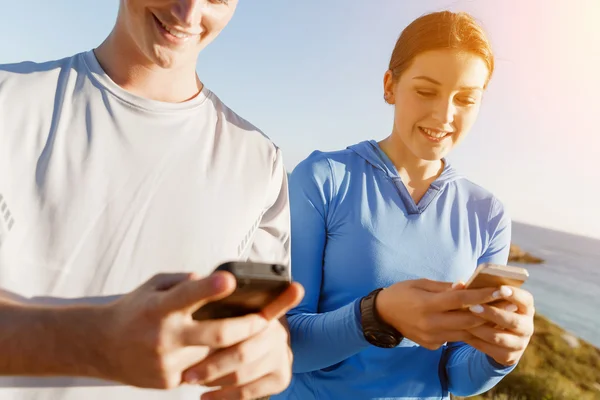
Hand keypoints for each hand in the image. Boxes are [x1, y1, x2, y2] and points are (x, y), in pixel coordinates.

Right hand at [100, 271, 301, 389]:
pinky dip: (210, 361)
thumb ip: (184, 282)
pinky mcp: (167, 382)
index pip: (187, 294)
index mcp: (159, 307)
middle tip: (266, 320)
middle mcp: (163, 336)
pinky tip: (212, 354)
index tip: (230, 280)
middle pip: (216, 334)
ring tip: (244, 336)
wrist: (100, 346)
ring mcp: (165, 363)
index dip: (209, 288)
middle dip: (247, 327)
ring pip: (214, 355)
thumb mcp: (155, 286)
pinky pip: (201, 371)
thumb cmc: (135, 310)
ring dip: (230, 347)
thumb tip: (214, 281)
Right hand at [376, 279, 502, 349]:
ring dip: (485, 324)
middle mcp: (430, 323)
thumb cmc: (402, 293)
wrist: (383, 315)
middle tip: (511, 303)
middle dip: (492, 311)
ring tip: (502, 314)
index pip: (460, 300)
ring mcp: (432, 336)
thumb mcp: (420, 283)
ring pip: (466, 332)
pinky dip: (469, 331)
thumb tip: (466, 286)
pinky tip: (482, 324)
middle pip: (468, 319)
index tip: (501, 289)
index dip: (482, 295)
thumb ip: (444, 287)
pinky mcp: (432, 345)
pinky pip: (456, 338)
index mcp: (427, 304)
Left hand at [465, 286, 534, 365]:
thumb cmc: (491, 309)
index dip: (514, 294)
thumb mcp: (490, 300)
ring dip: (479, 330)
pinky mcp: (510, 357)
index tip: (500, 288)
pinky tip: (463, 334)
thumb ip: (479, 291)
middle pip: (512, 321)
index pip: (525, 299)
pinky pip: (490, 350)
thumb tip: (459, 284)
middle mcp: (527, 326)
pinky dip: (476, 341)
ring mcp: (520, 343)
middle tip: (472, 307)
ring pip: (498, 337)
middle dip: (491, 314)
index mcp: (526, 307)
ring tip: (463, 322)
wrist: (497, 338)